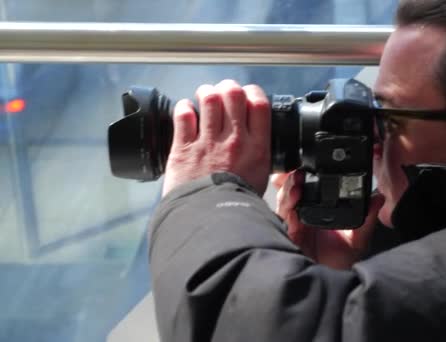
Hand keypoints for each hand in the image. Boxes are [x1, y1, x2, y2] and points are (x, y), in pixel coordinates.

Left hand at [162, 80, 270, 196]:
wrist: (212, 221)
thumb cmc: (237, 205)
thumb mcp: (261, 179)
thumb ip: (259, 156)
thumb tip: (258, 144)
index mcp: (257, 147)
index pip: (259, 104)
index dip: (253, 92)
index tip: (248, 94)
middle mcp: (234, 140)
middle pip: (234, 95)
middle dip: (228, 87)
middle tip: (223, 92)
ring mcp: (208, 142)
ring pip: (209, 99)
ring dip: (206, 93)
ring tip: (204, 97)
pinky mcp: (184, 148)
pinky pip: (183, 115)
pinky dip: (184, 108)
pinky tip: (186, 111)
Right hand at [273, 171, 384, 268]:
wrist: (333, 285)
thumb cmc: (342, 261)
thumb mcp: (359, 237)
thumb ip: (367, 217)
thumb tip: (379, 198)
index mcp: (319, 211)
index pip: (311, 187)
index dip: (307, 174)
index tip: (311, 163)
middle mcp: (305, 215)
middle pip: (293, 190)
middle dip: (292, 178)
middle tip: (298, 170)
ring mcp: (295, 224)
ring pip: (286, 201)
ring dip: (289, 190)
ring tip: (296, 182)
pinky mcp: (290, 236)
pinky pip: (285, 220)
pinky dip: (288, 210)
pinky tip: (293, 203)